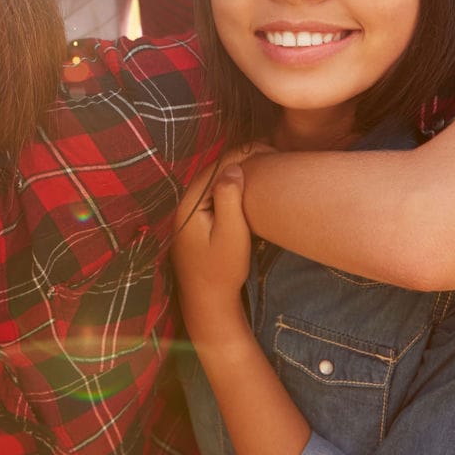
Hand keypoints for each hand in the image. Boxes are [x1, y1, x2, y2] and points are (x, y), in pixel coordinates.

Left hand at [173, 161, 251, 337]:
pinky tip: (250, 189)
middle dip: (240, 161)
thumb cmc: (222, 271)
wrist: (208, 304)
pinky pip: (215, 198)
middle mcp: (185, 207)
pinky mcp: (198, 225)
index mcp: (190, 205)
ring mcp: (190, 216)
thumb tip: (234, 168)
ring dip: (236, 174)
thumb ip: (230, 199)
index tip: (267, 150)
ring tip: (263, 165)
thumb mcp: (231, 234)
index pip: (216, 168)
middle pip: (213, 173)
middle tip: (269, 153)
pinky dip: (232, 189)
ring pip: (215, 185)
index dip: (241, 156)